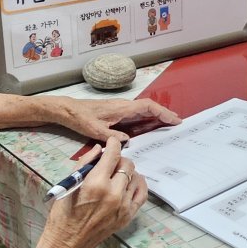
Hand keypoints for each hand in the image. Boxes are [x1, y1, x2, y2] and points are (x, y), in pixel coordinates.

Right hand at [38, 138, 147, 247]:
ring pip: (135, 177)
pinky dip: (138, 184)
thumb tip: (99, 149)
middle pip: (127, 164)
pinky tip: (130, 182)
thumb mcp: (69, 184)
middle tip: (109, 163)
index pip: (113, 155)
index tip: (111, 141)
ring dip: (126, 172)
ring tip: (116, 175)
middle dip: (118, 159)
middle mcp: (113, 193)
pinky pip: (142, 194)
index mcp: (96, 183)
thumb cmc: (63, 214)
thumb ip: (85, 163)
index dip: (113, 144)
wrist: (68, 244)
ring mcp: (123, 206)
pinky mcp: (128, 216)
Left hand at [41, 97, 179, 142]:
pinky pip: (137, 114)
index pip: (147, 107)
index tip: (174, 119)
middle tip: (178, 122)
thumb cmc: (81, 118)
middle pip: (149, 107)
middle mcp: (124, 106)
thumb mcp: (94, 130)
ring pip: (144, 110)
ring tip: (170, 123)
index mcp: (122, 108)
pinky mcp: (117, 113)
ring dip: (157, 116)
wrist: (68, 111)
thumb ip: (111, 136)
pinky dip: (148, 118)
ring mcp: (121, 109)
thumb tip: (128, 141)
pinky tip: (151, 125)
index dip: (162, 113)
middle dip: (164, 114)